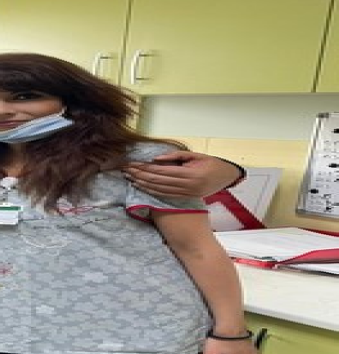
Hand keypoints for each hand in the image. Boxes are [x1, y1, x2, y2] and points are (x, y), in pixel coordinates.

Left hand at [124, 151, 242, 197]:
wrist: (228, 177)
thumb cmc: (212, 163)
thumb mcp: (196, 155)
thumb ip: (176, 156)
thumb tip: (156, 159)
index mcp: (190, 174)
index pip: (161, 171)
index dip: (145, 168)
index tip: (132, 164)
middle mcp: (187, 186)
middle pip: (157, 181)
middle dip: (140, 175)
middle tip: (126, 170)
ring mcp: (186, 194)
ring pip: (159, 190)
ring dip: (143, 184)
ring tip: (130, 178)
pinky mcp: (186, 198)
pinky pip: (165, 195)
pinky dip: (151, 191)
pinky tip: (142, 187)